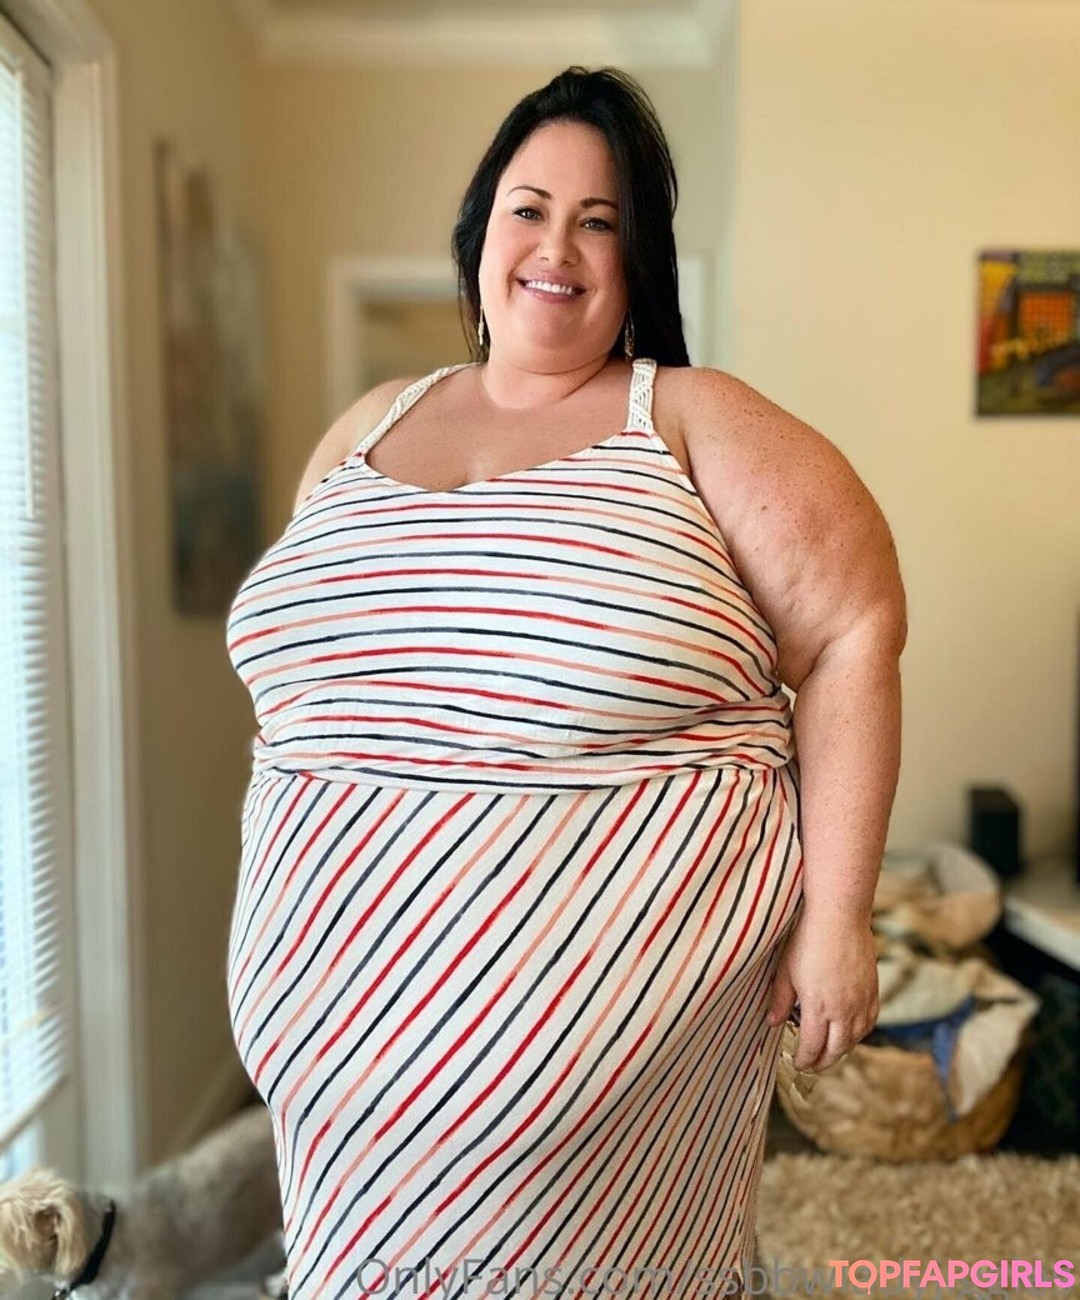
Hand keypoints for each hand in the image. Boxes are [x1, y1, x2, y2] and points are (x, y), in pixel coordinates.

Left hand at [764, 908, 879, 1072]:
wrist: (839, 915)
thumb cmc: (808, 939)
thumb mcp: (785, 971)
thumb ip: (780, 1001)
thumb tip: (772, 1022)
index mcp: (819, 1009)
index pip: (812, 1048)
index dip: (804, 1060)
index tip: (798, 1063)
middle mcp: (844, 1011)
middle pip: (836, 1050)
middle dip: (822, 1062)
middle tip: (812, 1065)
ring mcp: (861, 1001)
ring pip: (855, 1039)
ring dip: (841, 1050)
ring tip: (829, 1052)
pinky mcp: (873, 990)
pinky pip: (870, 1022)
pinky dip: (859, 1033)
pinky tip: (851, 1031)